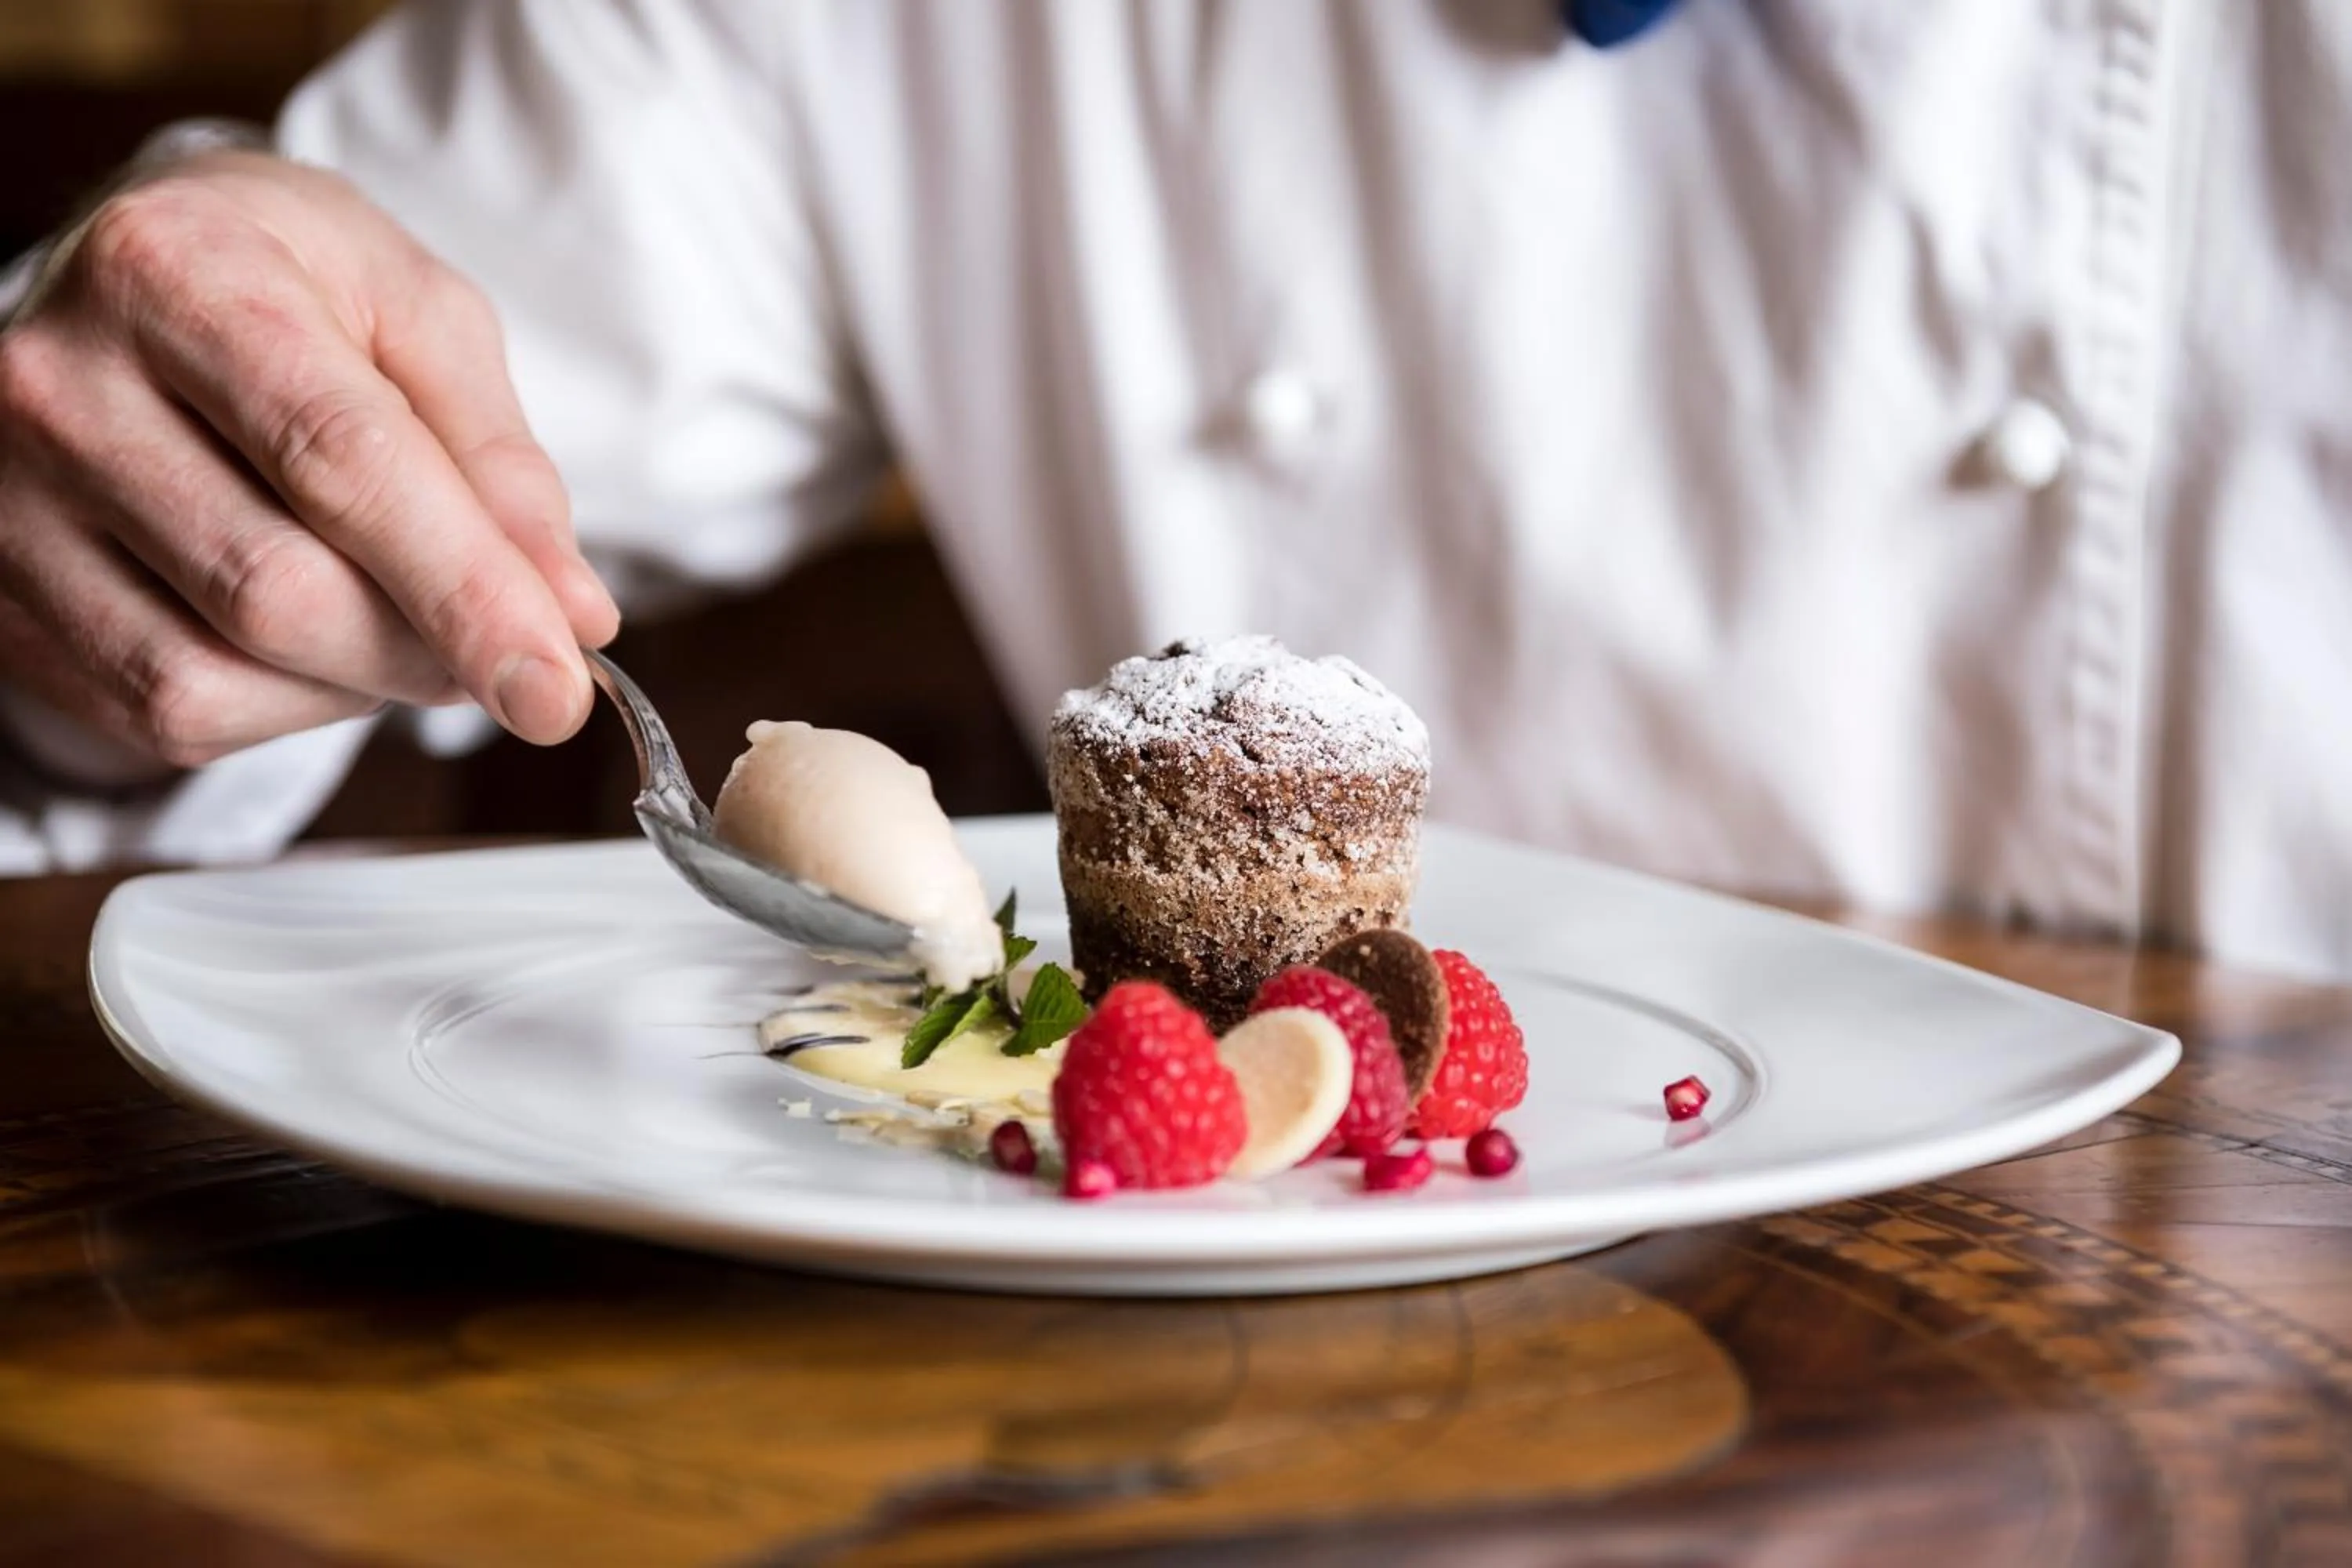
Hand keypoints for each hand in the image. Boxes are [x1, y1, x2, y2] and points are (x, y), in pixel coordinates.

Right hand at [0, 150, 618, 769]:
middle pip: (278, 590)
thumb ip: (502, 463)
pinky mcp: (1, 601)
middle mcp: (61, 384)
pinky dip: (284, 706)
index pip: (340, 461)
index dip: (464, 592)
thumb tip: (572, 615)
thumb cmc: (296, 291)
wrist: (140, 283)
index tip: (557, 688)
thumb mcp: (422, 319)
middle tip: (509, 647)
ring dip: (359, 683)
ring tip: (401, 616)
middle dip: (426, 648)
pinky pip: (170, 712)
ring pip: (218, 673)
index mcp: (176, 272)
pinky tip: (311, 638)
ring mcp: (10, 500)